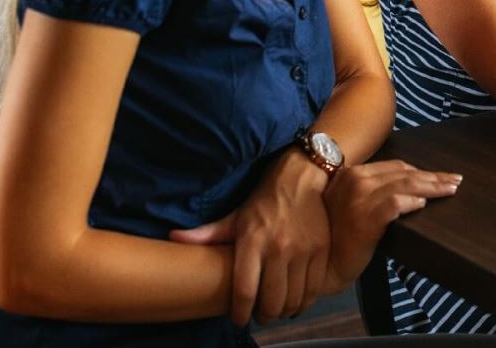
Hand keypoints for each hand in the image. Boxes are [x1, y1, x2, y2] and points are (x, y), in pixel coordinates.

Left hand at [168, 150, 329, 325]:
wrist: (302, 177)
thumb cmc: (264, 200)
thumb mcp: (234, 216)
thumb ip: (206, 234)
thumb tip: (173, 237)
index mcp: (252, 241)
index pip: (244, 291)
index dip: (240, 312)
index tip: (238, 319)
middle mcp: (278, 248)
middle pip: (271, 302)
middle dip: (264, 316)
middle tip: (260, 315)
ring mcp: (303, 251)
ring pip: (294, 299)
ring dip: (284, 311)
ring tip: (277, 309)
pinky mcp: (321, 251)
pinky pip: (314, 288)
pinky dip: (304, 302)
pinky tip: (296, 301)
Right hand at [317, 161, 462, 292]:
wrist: (322, 265)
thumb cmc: (338, 238)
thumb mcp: (350, 204)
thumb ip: (371, 191)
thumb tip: (410, 189)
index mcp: (351, 174)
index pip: (394, 167)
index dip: (420, 170)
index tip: (439, 176)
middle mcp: (354, 180)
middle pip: (404, 173)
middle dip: (433, 176)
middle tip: (455, 180)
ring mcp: (358, 198)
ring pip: (405, 185)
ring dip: (432, 187)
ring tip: (450, 190)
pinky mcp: (364, 218)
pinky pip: (396, 204)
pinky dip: (412, 202)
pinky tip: (424, 204)